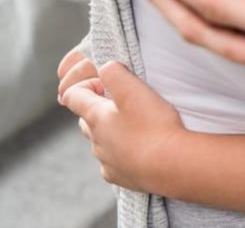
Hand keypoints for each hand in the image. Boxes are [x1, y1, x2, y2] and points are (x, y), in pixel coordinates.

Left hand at [59, 52, 186, 191]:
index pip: (72, 96)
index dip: (87, 84)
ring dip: (112, 132)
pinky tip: (140, 150)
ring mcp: (106, 161)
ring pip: (100, 142)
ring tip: (138, 127)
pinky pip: (113, 162)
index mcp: (95, 117)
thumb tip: (105, 68)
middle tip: (125, 104)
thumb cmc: (154, 125)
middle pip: (86, 120)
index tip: (108, 85)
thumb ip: (114, 72)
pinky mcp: (119, 176)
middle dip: (99, 109)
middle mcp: (95, 141)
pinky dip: (121, 154)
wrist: (172, 165)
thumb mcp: (134, 88)